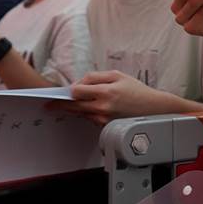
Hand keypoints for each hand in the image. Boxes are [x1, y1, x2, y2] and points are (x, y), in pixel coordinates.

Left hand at [47, 71, 173, 125]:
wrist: (154, 109)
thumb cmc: (137, 90)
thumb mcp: (117, 75)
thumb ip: (95, 77)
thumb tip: (78, 83)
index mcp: (106, 92)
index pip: (76, 91)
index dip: (68, 90)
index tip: (59, 92)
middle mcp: (103, 108)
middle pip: (74, 106)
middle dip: (60, 104)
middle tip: (49, 105)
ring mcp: (104, 120)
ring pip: (81, 113)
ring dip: (75, 108)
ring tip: (69, 104)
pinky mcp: (106, 127)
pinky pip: (90, 119)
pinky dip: (87, 113)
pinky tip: (89, 109)